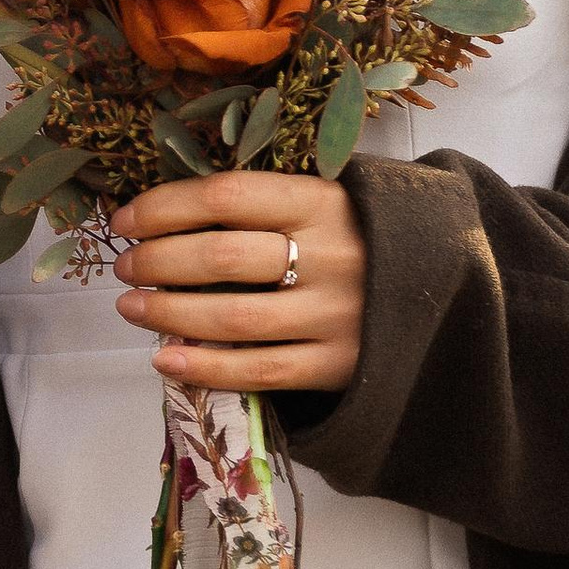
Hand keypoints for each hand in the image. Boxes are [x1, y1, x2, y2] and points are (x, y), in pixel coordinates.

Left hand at [112, 170, 363, 396]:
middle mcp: (331, 256)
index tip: (125, 222)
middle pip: (223, 256)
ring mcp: (337, 315)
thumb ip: (263, 203)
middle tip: (125, 267)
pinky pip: (260, 371)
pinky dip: (205, 368)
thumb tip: (164, 211)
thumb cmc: (359, 237)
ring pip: (235, 318)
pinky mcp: (339, 365)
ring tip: (132, 308)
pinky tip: (165, 360)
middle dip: (158, 262)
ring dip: (170, 313)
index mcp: (322, 202)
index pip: (227, 196)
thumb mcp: (326, 201)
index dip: (164, 207)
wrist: (442, 289)